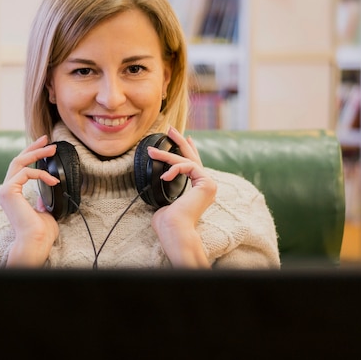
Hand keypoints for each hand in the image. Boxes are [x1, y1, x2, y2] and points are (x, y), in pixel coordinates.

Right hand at [0, 135, 59, 266]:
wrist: (35, 242)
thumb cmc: (40, 232)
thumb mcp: (45, 211)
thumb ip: (43, 200)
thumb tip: (47, 192)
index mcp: (13, 194)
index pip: (20, 168)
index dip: (31, 155)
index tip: (44, 147)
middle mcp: (6, 190)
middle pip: (17, 160)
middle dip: (33, 147)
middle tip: (47, 139)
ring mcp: (6, 190)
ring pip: (19, 162)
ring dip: (37, 153)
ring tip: (52, 149)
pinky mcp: (9, 191)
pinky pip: (25, 173)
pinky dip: (41, 174)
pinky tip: (52, 180)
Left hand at [147, 127, 215, 268]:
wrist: (174, 230)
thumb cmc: (168, 223)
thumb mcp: (164, 202)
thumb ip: (166, 192)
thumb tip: (157, 184)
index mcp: (199, 190)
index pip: (195, 166)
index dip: (190, 150)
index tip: (187, 138)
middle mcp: (207, 186)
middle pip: (193, 158)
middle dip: (180, 142)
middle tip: (170, 129)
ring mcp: (209, 184)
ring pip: (187, 161)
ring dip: (167, 155)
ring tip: (152, 152)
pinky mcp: (207, 183)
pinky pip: (188, 167)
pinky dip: (174, 169)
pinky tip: (165, 176)